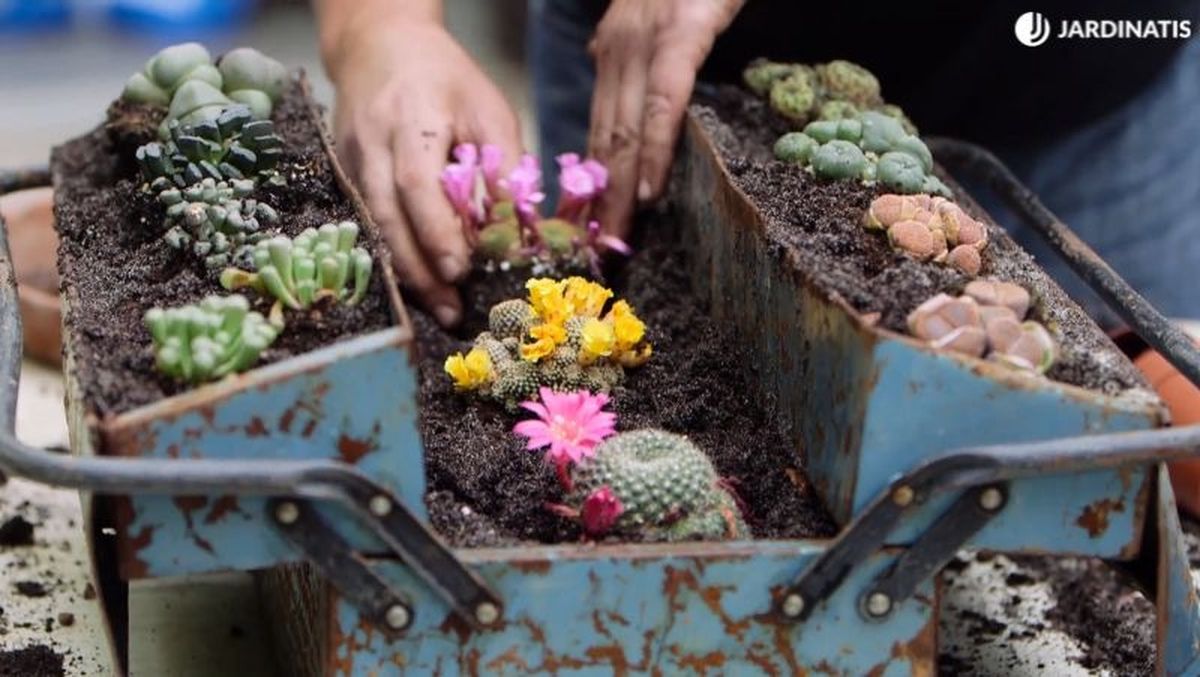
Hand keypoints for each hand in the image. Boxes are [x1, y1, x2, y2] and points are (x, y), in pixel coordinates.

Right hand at [321, 4, 522, 325]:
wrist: (378, 46)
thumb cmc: (446, 79)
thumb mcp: (489, 109)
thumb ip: (503, 164)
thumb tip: (515, 227)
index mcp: (410, 117)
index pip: (416, 184)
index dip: (437, 232)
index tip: (462, 271)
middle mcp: (371, 141)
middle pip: (387, 216)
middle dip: (420, 269)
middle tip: (452, 310)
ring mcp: (351, 159)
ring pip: (373, 227)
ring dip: (406, 272)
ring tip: (439, 308)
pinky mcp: (344, 173)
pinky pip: (369, 223)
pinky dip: (394, 255)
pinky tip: (420, 283)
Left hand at [587, 0, 743, 237]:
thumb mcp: (661, 18)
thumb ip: (646, 58)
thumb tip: (634, 94)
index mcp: (613, 49)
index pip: (599, 128)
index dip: (595, 180)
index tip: (592, 225)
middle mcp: (617, 49)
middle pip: (605, 138)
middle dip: (601, 199)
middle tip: (600, 248)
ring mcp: (643, 42)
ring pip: (625, 129)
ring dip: (619, 190)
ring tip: (617, 235)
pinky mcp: (678, 34)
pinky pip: (662, 104)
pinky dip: (654, 152)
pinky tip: (650, 191)